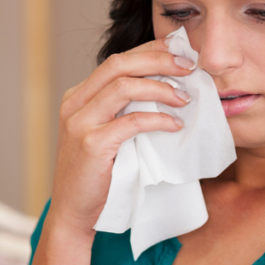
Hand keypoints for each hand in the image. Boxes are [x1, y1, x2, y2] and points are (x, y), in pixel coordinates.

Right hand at [49, 37, 195, 234]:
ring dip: (160, 87)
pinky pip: (130, 122)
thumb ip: (125, 112)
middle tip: (190, 66)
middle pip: (119, 64)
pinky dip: (157, 119)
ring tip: (185, 97)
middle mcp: (75, 104)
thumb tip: (170, 91)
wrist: (74, 213)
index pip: (117, 60)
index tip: (182, 52)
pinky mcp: (91, 144)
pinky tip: (175, 124)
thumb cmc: (98, 177)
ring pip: (123, 86)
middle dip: (159, 60)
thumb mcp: (108, 135)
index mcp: (79, 96)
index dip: (151, 51)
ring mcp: (79, 123)